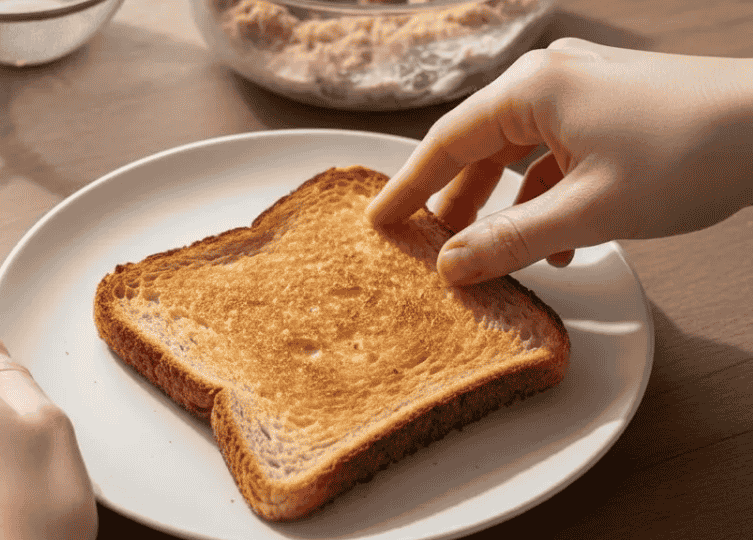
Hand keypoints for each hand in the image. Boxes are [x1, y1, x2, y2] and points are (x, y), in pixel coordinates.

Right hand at [366, 38, 752, 284]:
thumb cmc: (688, 153)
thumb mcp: (588, 211)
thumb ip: (510, 240)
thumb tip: (451, 266)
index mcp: (531, 89)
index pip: (446, 141)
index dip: (409, 186)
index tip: (380, 220)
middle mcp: (550, 80)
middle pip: (480, 145)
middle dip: (457, 200)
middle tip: (429, 243)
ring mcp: (583, 90)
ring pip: (520, 153)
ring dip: (505, 205)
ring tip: (490, 251)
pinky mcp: (610, 108)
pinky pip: (557, 155)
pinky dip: (547, 196)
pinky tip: (555, 242)